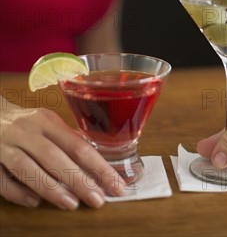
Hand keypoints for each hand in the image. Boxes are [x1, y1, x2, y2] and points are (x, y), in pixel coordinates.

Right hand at [0, 99, 125, 208]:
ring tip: (72, 204)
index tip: (116, 184)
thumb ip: (67, 140)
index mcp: (46, 120)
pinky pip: (3, 180)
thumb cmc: (25, 123)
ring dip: (51, 188)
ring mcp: (5, 145)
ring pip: (29, 168)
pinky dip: (19, 193)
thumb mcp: (47, 123)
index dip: (98, 166)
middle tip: (98, 199)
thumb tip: (97, 164)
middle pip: (55, 157)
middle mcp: (26, 131)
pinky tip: (35, 202)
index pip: (77, 145)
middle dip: (79, 180)